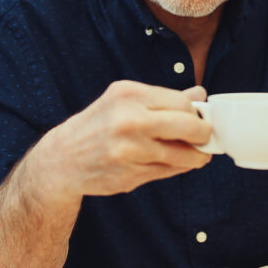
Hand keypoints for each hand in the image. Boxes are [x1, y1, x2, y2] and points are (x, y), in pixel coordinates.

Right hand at [36, 80, 211, 197]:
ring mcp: (129, 150)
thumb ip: (163, 99)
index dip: (196, 113)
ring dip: (196, 157)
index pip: (181, 102)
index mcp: (128, 95)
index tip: (200, 119)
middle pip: (188, 126)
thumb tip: (200, 93)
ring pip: (182, 154)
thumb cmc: (97, 126)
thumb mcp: (124, 101)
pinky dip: (177, 168)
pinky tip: (174, 163)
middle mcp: (128, 120)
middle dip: (204, 134)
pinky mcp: (130, 175)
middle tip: (205, 138)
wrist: (62, 160)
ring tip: (197, 155)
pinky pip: (168, 172)